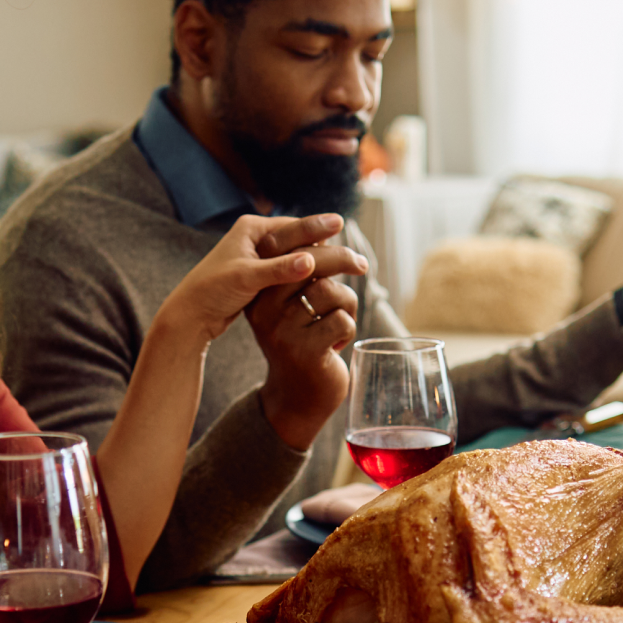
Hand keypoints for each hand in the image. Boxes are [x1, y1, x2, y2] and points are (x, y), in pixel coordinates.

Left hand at [158, 212, 361, 344]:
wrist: (190, 316)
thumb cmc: (211, 292)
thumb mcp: (246, 279)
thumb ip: (279, 270)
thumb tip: (311, 261)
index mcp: (251, 229)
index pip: (293, 226)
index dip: (319, 229)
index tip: (342, 225)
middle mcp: (255, 238)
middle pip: (299, 240)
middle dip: (327, 247)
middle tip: (356, 257)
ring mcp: (257, 256)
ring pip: (296, 257)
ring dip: (320, 264)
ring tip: (347, 270)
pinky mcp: (258, 275)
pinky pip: (289, 272)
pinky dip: (306, 276)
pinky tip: (324, 285)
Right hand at [238, 218, 370, 451]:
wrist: (297, 398)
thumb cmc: (302, 344)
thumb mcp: (292, 309)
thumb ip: (300, 278)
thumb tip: (324, 236)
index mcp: (259, 295)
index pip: (286, 251)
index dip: (314, 233)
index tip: (338, 224)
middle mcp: (265, 311)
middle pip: (310, 264)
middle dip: (342, 259)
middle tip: (362, 264)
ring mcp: (283, 331)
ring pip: (329, 292)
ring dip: (346, 304)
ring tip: (340, 321)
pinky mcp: (305, 351)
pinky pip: (341, 320)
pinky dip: (348, 329)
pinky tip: (337, 344)